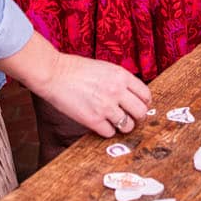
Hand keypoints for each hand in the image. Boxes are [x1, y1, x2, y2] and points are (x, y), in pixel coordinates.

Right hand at [32, 52, 151, 137]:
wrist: (54, 73)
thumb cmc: (76, 69)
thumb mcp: (105, 68)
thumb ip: (120, 80)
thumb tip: (131, 96)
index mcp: (121, 76)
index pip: (146, 95)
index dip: (144, 103)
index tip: (138, 107)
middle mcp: (117, 91)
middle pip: (141, 113)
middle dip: (137, 117)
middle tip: (130, 118)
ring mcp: (106, 106)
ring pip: (128, 126)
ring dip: (123, 126)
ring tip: (114, 122)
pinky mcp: (93, 120)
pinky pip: (110, 133)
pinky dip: (106, 131)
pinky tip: (100, 124)